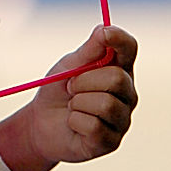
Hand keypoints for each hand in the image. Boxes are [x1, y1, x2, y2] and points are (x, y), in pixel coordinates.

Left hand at [27, 24, 138, 165]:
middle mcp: (127, 94)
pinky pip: (94, 126)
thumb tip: (104, 28)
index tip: (104, 34)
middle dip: (83, 80)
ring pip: (105, 104)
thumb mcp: (69, 66)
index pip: (130, 49)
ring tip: (72, 105)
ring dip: (77, 102)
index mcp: (119, 69)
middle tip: (70, 86)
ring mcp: (122, 119)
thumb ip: (89, 50)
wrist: (40, 122)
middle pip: (117, 78)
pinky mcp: (111, 142)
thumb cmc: (58, 90)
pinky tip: (73, 123)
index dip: (120, 39)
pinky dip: (75, 121)